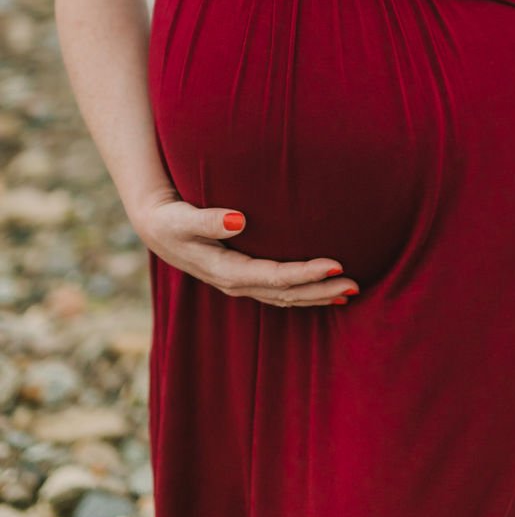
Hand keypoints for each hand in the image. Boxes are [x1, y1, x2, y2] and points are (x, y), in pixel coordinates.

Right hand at [129, 190, 360, 307]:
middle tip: (355, 284)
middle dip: (321, 291)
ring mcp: (241, 284)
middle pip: (286, 294)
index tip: (336, 265)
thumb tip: (238, 220)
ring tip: (351, 291)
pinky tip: (327, 290)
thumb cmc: (170, 218)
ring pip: (286, 297)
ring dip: (318, 295)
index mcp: (225, 271)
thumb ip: (207, 220)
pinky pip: (280, 292)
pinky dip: (305, 293)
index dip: (306, 274)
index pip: (274, 277)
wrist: (156, 227)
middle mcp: (236, 284)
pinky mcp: (244, 278)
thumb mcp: (181, 219)